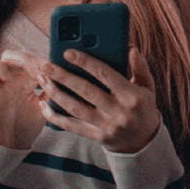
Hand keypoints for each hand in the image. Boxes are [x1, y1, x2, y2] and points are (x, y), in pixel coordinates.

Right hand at [0, 49, 48, 149]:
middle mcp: (16, 78)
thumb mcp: (46, 108)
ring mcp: (2, 81)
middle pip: (24, 54)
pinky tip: (10, 78)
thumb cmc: (27, 127)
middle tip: (46, 67)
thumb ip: (53, 93)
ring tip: (32, 72)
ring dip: (20, 59)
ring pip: (7, 56)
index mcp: (30, 81)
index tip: (57, 66)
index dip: (47, 60)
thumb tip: (68, 78)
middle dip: (36, 58)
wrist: (9, 144)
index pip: (38, 61)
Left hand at [35, 46, 161, 153]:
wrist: (144, 140)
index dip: (85, 62)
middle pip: (86, 91)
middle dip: (63, 77)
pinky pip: (72, 126)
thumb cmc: (142, 107)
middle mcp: (119, 112)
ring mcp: (107, 126)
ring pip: (75, 109)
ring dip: (56, 94)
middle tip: (46, 66)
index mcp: (132, 96)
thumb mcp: (147, 86)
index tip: (67, 52)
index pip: (105, 75)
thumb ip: (140, 67)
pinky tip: (43, 105)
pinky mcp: (97, 137)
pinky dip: (55, 117)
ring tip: (43, 81)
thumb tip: (130, 48)